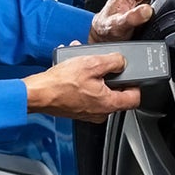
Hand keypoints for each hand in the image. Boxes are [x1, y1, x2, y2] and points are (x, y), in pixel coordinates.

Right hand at [22, 47, 140, 122]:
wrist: (39, 93)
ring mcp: (89, 113)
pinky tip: (74, 70)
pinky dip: (84, 82)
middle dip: (110, 75)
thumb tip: (122, 62)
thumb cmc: (61, 83)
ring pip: (100, 91)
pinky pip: (87, 94)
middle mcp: (101, 112)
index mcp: (109, 104)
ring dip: (94, 76)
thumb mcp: (92, 63)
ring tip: (84, 63)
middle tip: (102, 64)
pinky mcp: (78, 109)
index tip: (131, 73)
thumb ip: (113, 61)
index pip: (135, 98)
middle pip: (117, 93)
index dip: (136, 83)